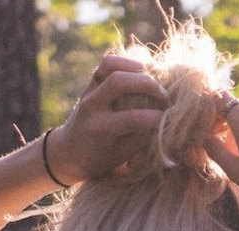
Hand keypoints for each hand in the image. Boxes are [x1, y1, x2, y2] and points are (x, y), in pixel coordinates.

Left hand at [48, 56, 167, 183]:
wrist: (69, 151)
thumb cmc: (99, 158)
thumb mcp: (121, 156)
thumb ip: (141, 138)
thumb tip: (166, 121)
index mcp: (98, 129)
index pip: (131, 118)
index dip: (156, 118)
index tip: (169, 119)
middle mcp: (91, 105)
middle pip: (118, 82)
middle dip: (148, 85)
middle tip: (164, 96)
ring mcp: (89, 90)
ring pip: (111, 64)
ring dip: (137, 68)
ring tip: (152, 80)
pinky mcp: (92, 81)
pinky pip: (108, 62)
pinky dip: (127, 62)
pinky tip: (141, 73)